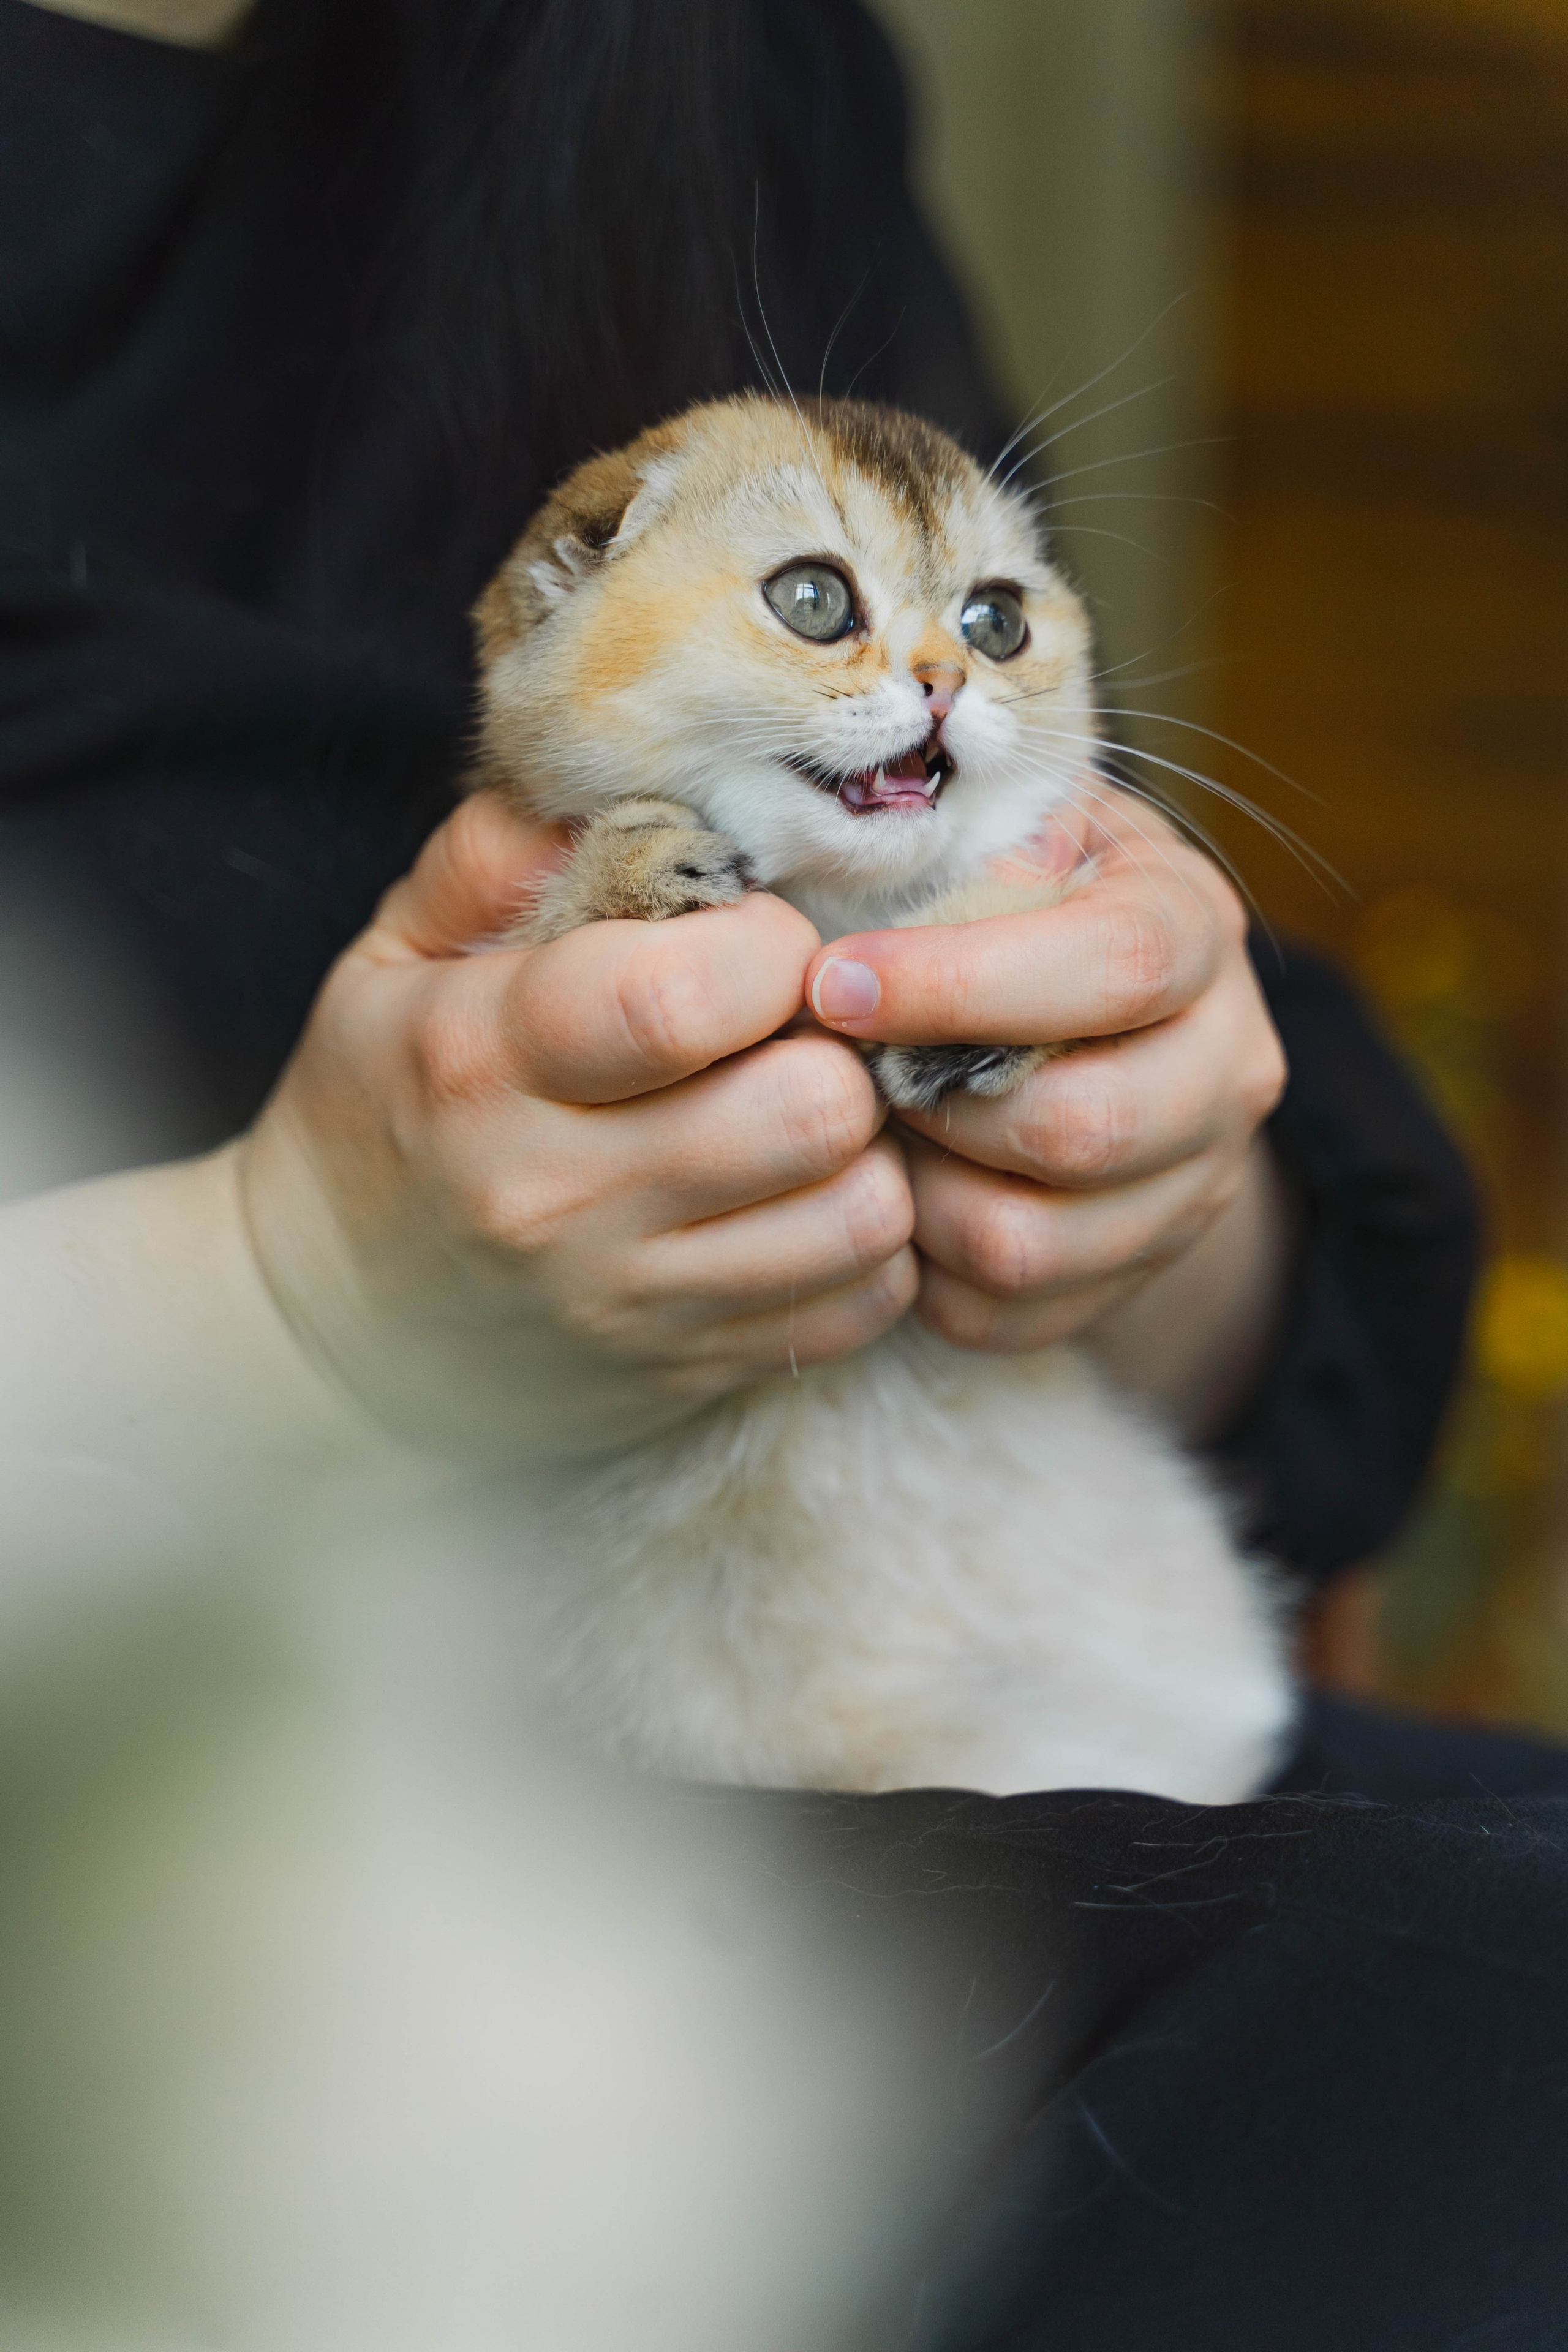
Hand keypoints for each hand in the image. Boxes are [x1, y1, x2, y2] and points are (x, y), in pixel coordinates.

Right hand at [238, 796, 915, 1463]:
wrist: (328, 1331)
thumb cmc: (384, 1112)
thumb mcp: (389, 964)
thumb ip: (491, 858)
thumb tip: (615, 781)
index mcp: (481, 1060)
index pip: (682, 998)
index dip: (769, 949)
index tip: (761, 941)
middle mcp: (559, 1193)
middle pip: (806, 1109)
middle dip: (837, 1050)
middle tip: (802, 1035)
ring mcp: (631, 1300)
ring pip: (858, 1216)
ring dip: (866, 1151)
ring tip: (812, 1117)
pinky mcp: (687, 1370)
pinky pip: (856, 1302)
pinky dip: (867, 1246)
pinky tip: (810, 1200)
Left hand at [802, 790, 1289, 1433]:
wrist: (1100, 1020)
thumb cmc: (1018, 902)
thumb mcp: (1009, 833)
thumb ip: (961, 841)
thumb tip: (869, 886)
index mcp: (1195, 929)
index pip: (1116, 966)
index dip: (963, 984)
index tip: (833, 984)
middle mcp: (1226, 1066)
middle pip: (1083, 1130)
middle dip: (934, 1107)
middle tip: (847, 1073)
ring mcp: (1193, 1185)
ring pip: (1031, 1244)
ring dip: (917, 1199)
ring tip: (869, 1137)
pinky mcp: (1134, 1275)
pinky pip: (1006, 1315)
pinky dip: (925, 1273)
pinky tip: (900, 1196)